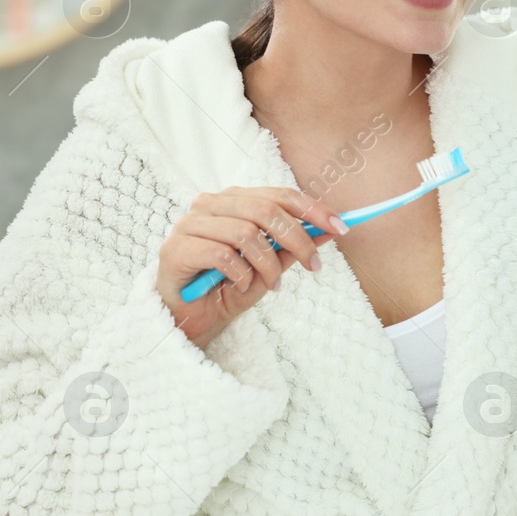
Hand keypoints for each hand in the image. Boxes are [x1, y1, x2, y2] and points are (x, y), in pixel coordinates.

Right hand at [156, 186, 348, 349]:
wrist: (190, 320)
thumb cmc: (227, 289)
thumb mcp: (270, 268)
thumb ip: (293, 248)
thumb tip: (329, 231)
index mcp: (234, 200)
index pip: (280, 194)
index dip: (313, 209)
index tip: (341, 228)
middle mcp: (210, 204)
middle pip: (266, 210)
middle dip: (298, 239)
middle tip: (314, 266)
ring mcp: (189, 224)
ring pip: (245, 233)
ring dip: (268, 265)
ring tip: (271, 285)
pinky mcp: (176, 249)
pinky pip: (222, 255)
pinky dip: (241, 274)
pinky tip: (241, 286)